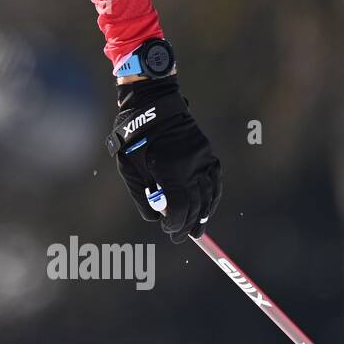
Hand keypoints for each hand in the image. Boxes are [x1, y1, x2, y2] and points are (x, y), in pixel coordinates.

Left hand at [106, 76, 221, 242]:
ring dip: (204, 215)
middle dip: (188, 224)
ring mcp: (202, 159)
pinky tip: (208, 208)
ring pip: (208, 195)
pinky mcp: (207, 153)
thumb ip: (143, 196)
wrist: (152, 106)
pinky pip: (215, 180)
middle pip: (196, 205)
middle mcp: (191, 167)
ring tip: (197, 230)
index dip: (175, 224)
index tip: (169, 231)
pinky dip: (213, 197)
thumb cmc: (134, 140)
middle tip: (180, 237)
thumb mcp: (129, 170)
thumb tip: (159, 218)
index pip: (181, 208)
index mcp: (170, 171)